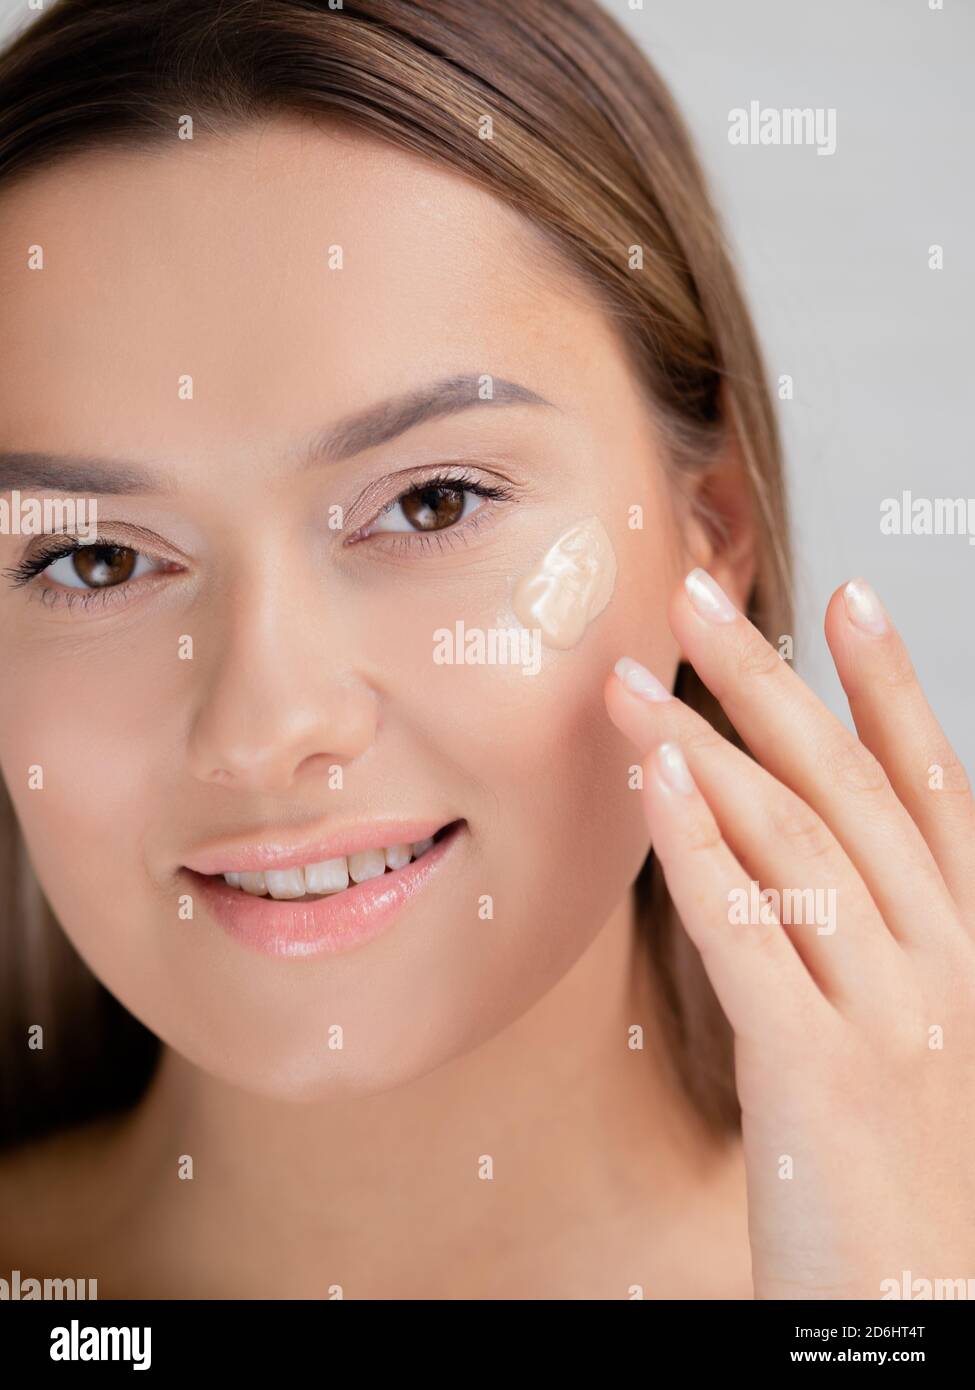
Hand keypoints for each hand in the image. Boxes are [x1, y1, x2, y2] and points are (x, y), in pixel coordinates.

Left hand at [604, 568, 974, 1299]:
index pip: (935, 786)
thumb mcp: (909, 1031)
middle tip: (700, 596)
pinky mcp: (823, 1075)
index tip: (846, 597)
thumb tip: (772, 836)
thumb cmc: (907, 1171)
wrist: (929, 1314)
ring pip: (800, 844)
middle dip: (772, 683)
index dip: (890, 687)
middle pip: (852, 789)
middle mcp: (947, 962)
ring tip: (636, 678)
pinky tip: (657, 779)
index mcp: (971, 947)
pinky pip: (755, 936)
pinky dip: (703, 847)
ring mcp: (893, 1015)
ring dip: (711, 746)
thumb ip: (862, 933)